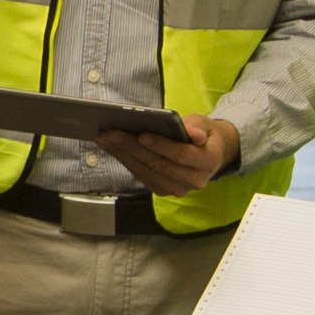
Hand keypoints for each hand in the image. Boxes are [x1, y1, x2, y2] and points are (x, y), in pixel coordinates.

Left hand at [107, 112, 238, 194]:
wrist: (207, 151)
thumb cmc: (202, 132)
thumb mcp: (203, 123)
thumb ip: (197, 127)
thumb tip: (195, 135)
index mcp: (209, 161)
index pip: (181, 155)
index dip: (160, 145)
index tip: (141, 134)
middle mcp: (195, 180)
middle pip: (158, 164)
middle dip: (132, 147)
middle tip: (110, 132)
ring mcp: (178, 189)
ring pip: (146, 172)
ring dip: (122, 154)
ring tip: (105, 137)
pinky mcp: (163, 190)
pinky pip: (141, 175)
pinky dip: (124, 160)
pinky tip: (111, 147)